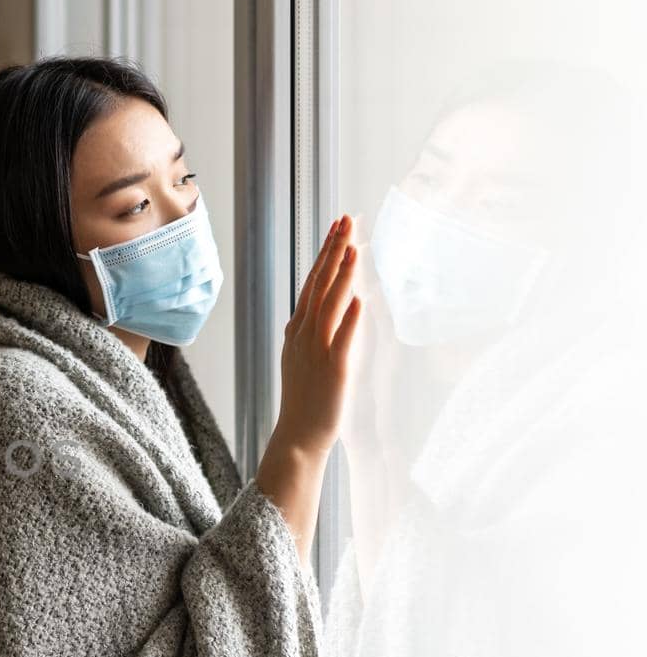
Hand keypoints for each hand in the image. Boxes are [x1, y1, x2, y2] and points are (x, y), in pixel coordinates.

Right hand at [276, 213, 362, 456]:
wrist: (299, 436)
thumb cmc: (305, 400)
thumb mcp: (301, 358)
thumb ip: (310, 332)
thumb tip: (318, 309)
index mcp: (297, 331)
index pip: (312, 283)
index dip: (325, 254)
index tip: (336, 229)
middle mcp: (304, 335)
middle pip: (319, 285)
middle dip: (333, 251)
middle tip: (345, 221)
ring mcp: (317, 351)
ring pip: (329, 304)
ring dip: (342, 274)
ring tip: (353, 247)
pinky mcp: (333, 369)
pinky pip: (342, 339)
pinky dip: (350, 318)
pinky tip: (359, 298)